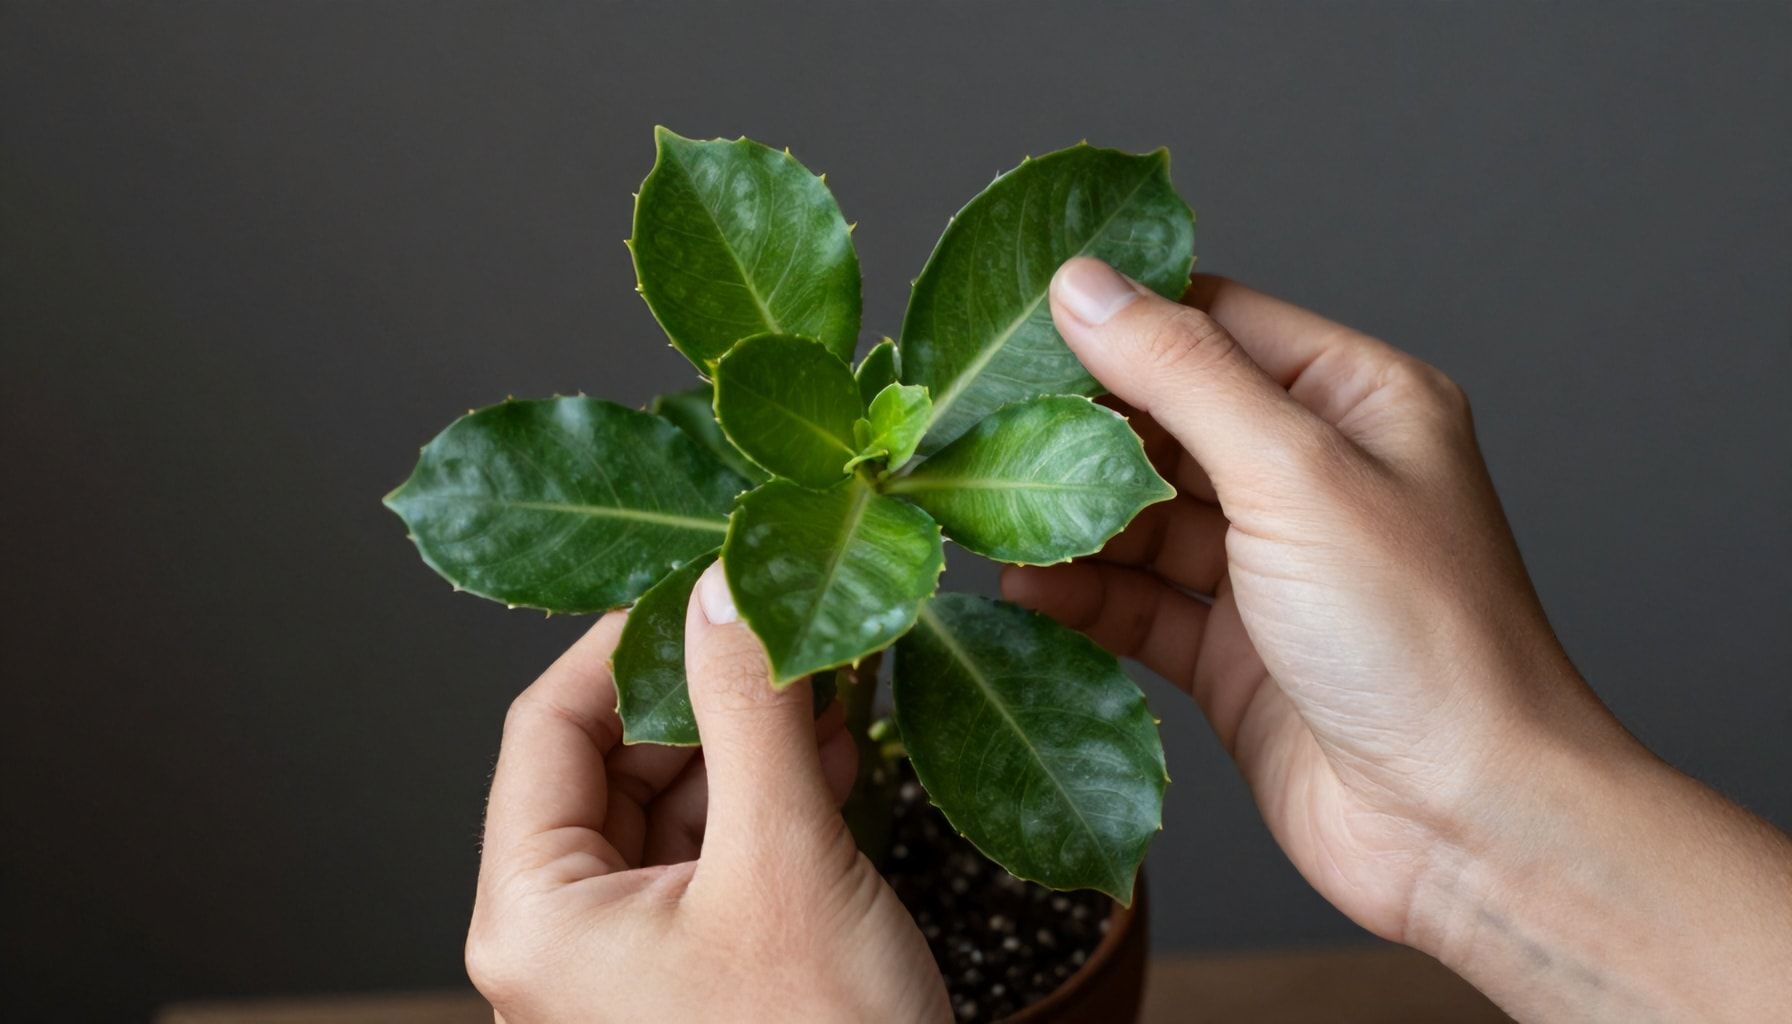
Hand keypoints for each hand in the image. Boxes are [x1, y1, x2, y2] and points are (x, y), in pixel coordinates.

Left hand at [465, 563, 949, 1023]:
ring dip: (748, 739)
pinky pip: (715, 856)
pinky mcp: (696, 972)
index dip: (626, 641)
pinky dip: (770, 798)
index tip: (710, 581)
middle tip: (788, 627)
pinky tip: (833, 751)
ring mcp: (630, 960)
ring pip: (672, 804)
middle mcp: (565, 936)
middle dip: (707, 690)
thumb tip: (727, 582)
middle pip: (609, 760)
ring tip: (827, 681)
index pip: (546, 726)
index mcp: (537, 913)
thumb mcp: (784, 862)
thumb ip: (748, 712)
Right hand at [1005, 258, 1791, 1021]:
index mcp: (1358, 403)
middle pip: (1168, 422)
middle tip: (980, 432)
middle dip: (1079, 429)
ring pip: (1143, 518)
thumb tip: (1083, 284)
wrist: (1466, 824)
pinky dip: (1082, 596)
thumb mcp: (1295, 474)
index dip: (1121, 319)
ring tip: (990, 518)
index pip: (1218, 323)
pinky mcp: (1233, 654)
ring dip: (1070, 519)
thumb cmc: (1420, 636)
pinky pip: (1138, 604)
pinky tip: (1024, 591)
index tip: (1016, 324)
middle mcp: (1315, 476)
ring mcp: (1271, 569)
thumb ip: (1182, 373)